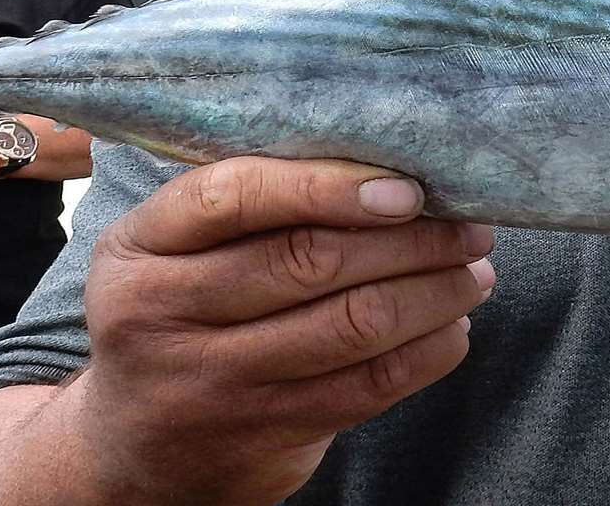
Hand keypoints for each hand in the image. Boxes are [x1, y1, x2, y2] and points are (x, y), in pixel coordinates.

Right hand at [68, 158, 493, 502]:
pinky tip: (453, 327)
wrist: (136, 446)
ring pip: (351, 324)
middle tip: (470, 226)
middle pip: (309, 260)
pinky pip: (368, 387)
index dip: (329, 185)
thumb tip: (385, 162)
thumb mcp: (173, 252)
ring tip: (473, 271)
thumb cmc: (178, 314)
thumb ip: (249, 205)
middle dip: (409, 238)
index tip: (407, 187)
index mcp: (139, 246)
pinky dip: (427, 352)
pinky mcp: (263, 434)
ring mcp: (212, 382)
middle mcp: (161, 314)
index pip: (235, 196)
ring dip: (432, 292)